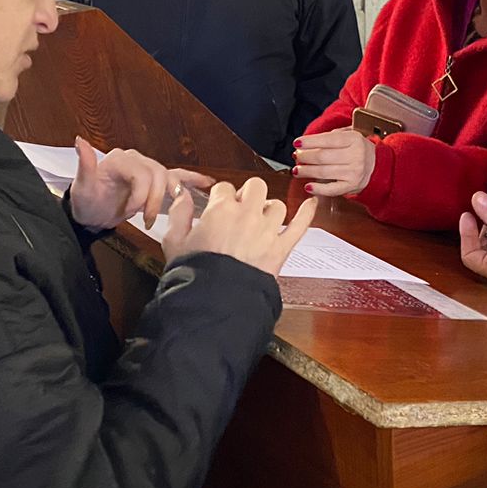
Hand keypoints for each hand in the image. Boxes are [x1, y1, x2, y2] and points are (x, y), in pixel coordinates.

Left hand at [68, 138, 213, 230]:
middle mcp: (136, 160)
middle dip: (155, 200)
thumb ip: (85, 164)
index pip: (142, 174)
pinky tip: (207, 182)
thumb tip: (80, 141)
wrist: (91, 215)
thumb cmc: (86, 202)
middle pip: (158, 176)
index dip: (140, 196)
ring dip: (169, 196)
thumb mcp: (83, 187)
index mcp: (121, 160)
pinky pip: (176, 176)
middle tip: (147, 221)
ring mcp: (147, 169)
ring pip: (169, 178)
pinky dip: (192, 179)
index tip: (130, 213)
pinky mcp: (154, 181)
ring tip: (166, 211)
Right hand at [162, 176, 316, 275]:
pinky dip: (307, 213)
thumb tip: (182, 195)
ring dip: (270, 209)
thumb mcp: (175, 241)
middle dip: (248, 194)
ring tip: (262, 219)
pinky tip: (311, 203)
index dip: (221, 197)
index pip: (224, 188)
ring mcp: (267, 231)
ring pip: (277, 205)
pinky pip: (300, 225)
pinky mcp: (281, 249)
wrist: (215, 301)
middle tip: (242, 208)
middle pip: (255, 187)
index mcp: (220, 209)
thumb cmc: (194, 274)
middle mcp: (247, 215)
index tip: (219, 207)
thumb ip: (179, 213)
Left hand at [291, 128, 375, 196]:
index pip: (327, 139)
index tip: (297, 143)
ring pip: (324, 172)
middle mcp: (356, 155)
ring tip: (297, 170)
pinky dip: (318, 189)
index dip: (309, 142)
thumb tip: (305, 145)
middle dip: (305, 157)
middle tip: (297, 157)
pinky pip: (331, 189)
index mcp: (354, 139)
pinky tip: (308, 186)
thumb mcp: (349, 136)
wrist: (378, 166)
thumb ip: (330, 137)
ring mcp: (354, 172)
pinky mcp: (351, 186)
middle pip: (323, 156)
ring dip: (306, 171)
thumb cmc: (358, 150)